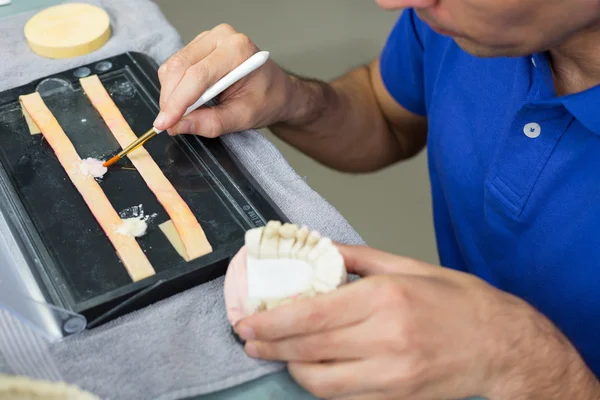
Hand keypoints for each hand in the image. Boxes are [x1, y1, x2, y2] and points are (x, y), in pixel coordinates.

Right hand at [154, 24, 298, 136]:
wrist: (279, 92)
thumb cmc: (269, 100)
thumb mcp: (244, 118)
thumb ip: (212, 122)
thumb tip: (179, 125)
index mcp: (238, 50)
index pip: (198, 75)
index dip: (177, 102)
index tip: (164, 124)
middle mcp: (222, 38)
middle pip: (180, 67)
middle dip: (170, 99)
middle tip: (169, 125)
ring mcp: (209, 39)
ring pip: (173, 66)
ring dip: (171, 94)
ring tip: (183, 114)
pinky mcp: (200, 46)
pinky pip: (176, 66)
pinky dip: (175, 87)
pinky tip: (187, 102)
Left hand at [234, 245, 598, 399]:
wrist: (502, 345)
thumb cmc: (458, 301)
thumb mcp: (409, 266)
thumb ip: (358, 257)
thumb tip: (320, 250)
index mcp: (386, 299)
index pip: (312, 314)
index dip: (272, 322)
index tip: (248, 322)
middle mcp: (387, 339)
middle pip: (309, 348)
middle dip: (270, 346)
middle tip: (249, 339)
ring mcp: (392, 374)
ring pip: (322, 381)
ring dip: (291, 368)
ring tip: (275, 353)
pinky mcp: (397, 397)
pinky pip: (344, 398)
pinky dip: (320, 385)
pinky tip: (310, 369)